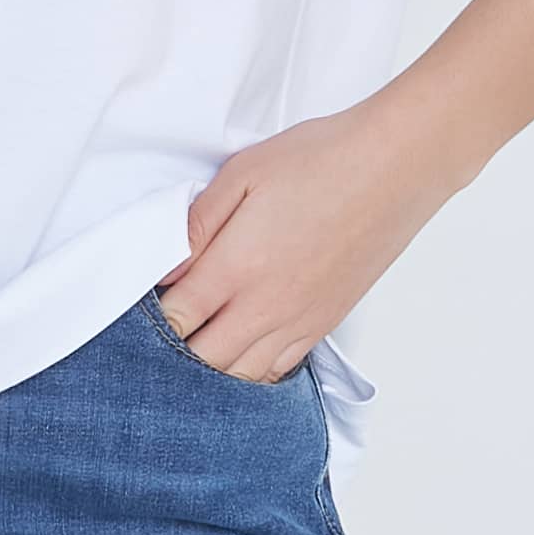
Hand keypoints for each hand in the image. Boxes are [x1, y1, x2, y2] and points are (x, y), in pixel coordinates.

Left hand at [152, 91, 456, 382]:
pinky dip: (252, 371)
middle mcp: (267, 305)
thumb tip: (164, 267)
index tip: (137, 309)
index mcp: (238, 266)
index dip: (150, 320)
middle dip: (174, 353)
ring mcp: (299, 320)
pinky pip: (279, 369)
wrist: (395, 167)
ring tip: (194, 350)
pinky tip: (240, 356)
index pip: (176, 318)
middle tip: (160, 332)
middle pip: (203, 360)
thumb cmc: (321, 160)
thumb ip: (197, 225)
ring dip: (212, 369)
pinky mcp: (324, 322)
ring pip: (241, 375)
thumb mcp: (243, 174)